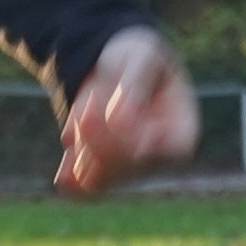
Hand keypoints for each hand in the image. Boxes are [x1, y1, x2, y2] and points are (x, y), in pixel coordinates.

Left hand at [54, 25, 197, 196]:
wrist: (108, 66)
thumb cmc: (135, 57)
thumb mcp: (139, 57)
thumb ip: (134, 84)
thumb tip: (121, 121)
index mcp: (182, 125)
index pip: (175, 148)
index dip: (148, 141)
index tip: (121, 119)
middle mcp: (159, 153)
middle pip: (132, 164)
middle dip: (103, 137)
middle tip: (88, 104)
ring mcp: (130, 166)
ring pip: (106, 176)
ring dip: (85, 149)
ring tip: (80, 115)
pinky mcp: (103, 170)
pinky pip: (88, 188)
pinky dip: (73, 180)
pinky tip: (62, 179)